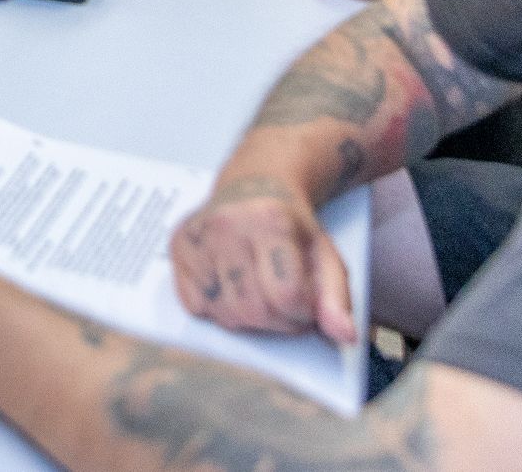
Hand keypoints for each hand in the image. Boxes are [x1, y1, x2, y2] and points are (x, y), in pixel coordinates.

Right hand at [169, 174, 355, 344]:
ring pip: (224, 313)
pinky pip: (195, 305)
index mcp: (271, 221)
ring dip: (248, 321)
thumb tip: (344, 336)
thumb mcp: (324, 253)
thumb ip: (337, 296)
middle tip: (285, 308)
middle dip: (277, 323)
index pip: (287, 296)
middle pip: (253, 310)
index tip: (307, 307)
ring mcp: (198, 236)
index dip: (303, 315)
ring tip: (260, 298)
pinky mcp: (177, 246)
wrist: (251, 185)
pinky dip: (217, 310)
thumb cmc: (289, 225)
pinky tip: (231, 290)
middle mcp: (227, 224)